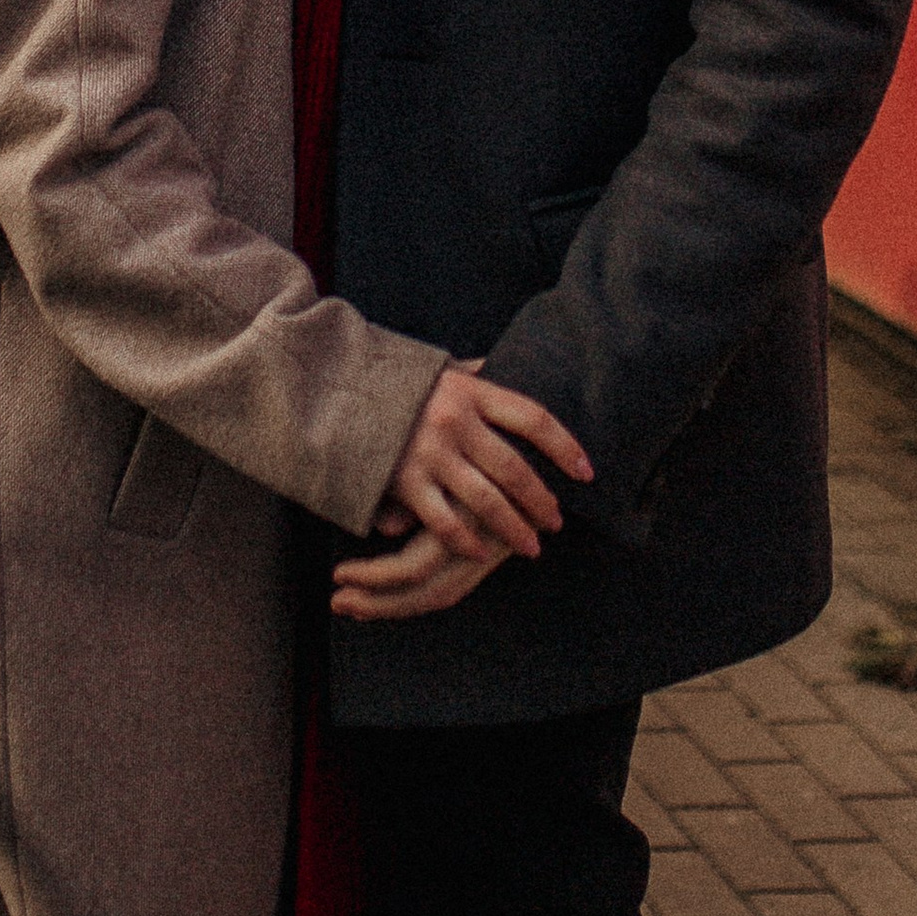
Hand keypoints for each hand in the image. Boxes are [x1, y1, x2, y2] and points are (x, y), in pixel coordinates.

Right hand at [331, 364, 592, 626]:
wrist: (330, 387)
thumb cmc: (390, 380)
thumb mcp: (437, 369)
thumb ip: (469, 372)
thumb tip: (497, 363)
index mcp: (471, 391)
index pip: (533, 417)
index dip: (564, 446)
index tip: (586, 472)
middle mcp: (456, 421)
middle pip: (515, 468)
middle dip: (541, 501)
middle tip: (557, 522)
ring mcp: (431, 453)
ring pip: (487, 501)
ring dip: (514, 528)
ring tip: (531, 547)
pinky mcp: (404, 480)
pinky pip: (444, 520)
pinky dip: (465, 539)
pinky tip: (479, 552)